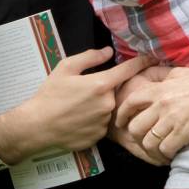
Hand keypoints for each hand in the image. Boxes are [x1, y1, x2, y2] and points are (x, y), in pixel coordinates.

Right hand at [0, 48, 147, 161]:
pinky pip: (101, 124)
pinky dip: (94, 120)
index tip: (152, 57)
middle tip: (85, 91)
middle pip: (115, 91)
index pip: (128, 70)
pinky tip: (78, 119)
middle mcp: (107, 104)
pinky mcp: (98, 137)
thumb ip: (90, 57)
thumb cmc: (50, 94)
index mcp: (101, 85)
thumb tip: (108, 52)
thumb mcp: (66, 68)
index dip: (141, 62)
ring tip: (78, 107)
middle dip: (105, 88)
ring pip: (108, 109)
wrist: (37, 125)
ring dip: (99, 105)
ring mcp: (104, 122)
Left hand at [113, 66, 188, 162]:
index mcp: (159, 90)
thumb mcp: (181, 72)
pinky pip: (164, 150)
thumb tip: (154, 75)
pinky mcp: (183, 134)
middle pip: (135, 127)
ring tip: (158, 148)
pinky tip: (171, 153)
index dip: (122, 114)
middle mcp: (161, 106)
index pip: (131, 102)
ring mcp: (171, 122)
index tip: (121, 121)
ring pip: (147, 142)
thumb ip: (164, 76)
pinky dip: (165, 155)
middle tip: (142, 138)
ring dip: (151, 148)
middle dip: (136, 135)